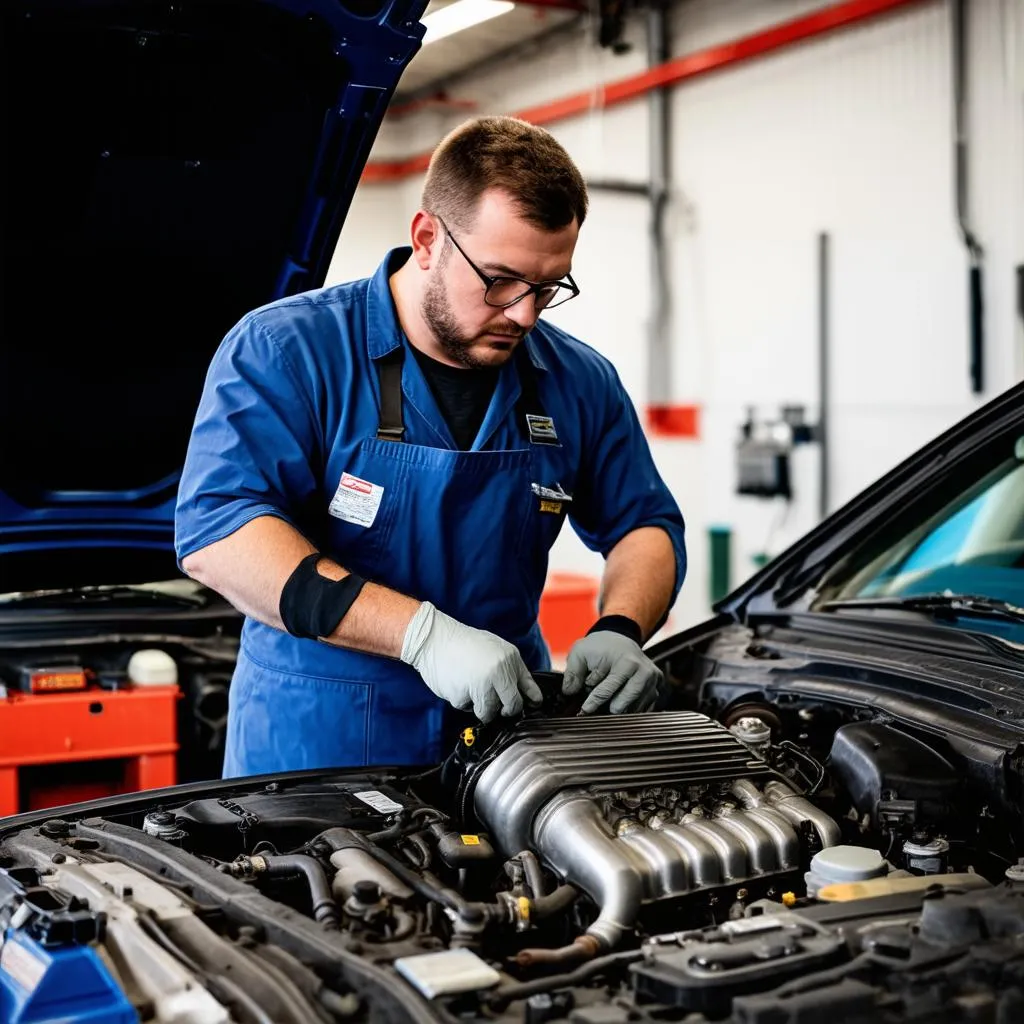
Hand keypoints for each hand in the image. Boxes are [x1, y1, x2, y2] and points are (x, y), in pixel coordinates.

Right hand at [401, 602, 542, 722]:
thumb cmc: (465, 644)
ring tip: (472, 688)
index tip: (530, 706)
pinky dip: (462, 699)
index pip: (530, 688)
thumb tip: (525, 694)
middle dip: (506, 710)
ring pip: (489, 712)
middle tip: (498, 707)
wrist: (435, 638)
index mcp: (509, 659)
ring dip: (481, 707)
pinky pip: (466, 707)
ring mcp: (481, 685)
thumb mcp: (495, 648)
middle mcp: (498, 672)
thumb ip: (510, 669)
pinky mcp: (462, 695)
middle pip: (512, 706)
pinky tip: (457, 683)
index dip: (532, 701)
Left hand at [561, 631, 661, 713]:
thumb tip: (569, 692)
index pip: (608, 690)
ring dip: (618, 708)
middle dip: (606, 707)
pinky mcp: (656, 688)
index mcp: (627, 662)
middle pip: (623, 704)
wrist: (620, 638)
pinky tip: (618, 702)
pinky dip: (628, 708)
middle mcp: (644, 672)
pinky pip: (641, 709)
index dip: (594, 702)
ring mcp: (653, 681)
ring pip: (633, 710)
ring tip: (607, 698)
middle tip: (595, 703)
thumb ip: (573, 672)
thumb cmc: (600, 646)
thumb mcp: (581, 652)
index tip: (584, 712)